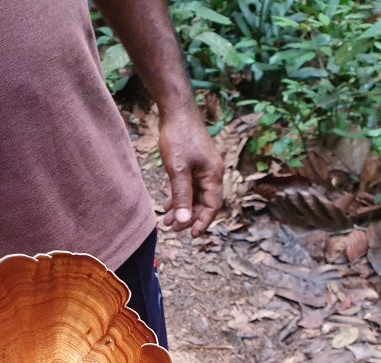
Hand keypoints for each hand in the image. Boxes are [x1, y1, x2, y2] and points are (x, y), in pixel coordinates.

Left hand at [158, 109, 223, 236]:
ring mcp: (202, 167)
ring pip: (194, 195)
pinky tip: (166, 203)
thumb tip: (183, 220)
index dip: (203, 221)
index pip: (213, 205)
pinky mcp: (193, 163)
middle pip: (203, 202)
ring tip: (166, 220)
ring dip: (181, 208)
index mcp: (213, 175)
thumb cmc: (179, 137)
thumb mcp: (178, 170)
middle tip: (172, 228)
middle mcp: (211, 172)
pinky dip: (179, 196)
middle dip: (188, 216)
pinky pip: (188, 185)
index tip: (191, 235)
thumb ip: (181, 196)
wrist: (176, 110)